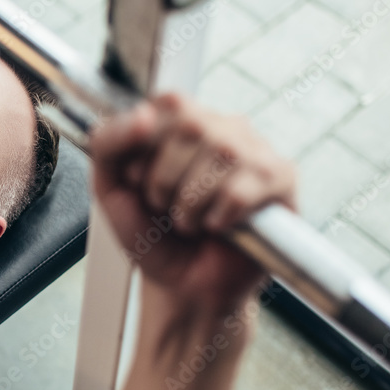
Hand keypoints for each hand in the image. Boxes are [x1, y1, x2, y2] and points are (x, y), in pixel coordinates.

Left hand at [89, 93, 295, 314]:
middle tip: (164, 206)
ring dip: (189, 205)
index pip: (167, 104)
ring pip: (221, 155)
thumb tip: (142, 114)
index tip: (137, 180)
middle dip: (163, 180)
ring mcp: (256, 150)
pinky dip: (217, 219)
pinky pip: (241, 190)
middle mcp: (223, 124)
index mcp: (182, 118)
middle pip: (190, 127)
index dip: (145, 148)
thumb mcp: (110, 185)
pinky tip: (217, 227)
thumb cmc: (150, 232)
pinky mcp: (281, 180)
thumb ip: (108, 142)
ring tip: (189, 220)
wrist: (180, 285)